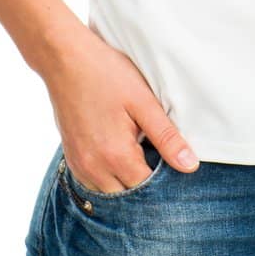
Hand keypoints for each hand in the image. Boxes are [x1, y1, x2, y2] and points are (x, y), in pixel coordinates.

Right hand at [39, 23, 199, 193]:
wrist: (64, 59)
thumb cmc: (106, 74)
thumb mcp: (143, 102)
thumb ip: (167, 137)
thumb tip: (190, 166)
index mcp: (115, 156)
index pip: (148, 189)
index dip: (166, 181)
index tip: (174, 165)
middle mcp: (93, 168)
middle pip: (128, 197)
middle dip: (146, 186)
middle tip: (160, 160)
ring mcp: (79, 165)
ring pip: (109, 193)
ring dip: (126, 183)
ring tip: (141, 157)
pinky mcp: (71, 158)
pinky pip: (93, 183)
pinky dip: (109, 178)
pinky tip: (120, 157)